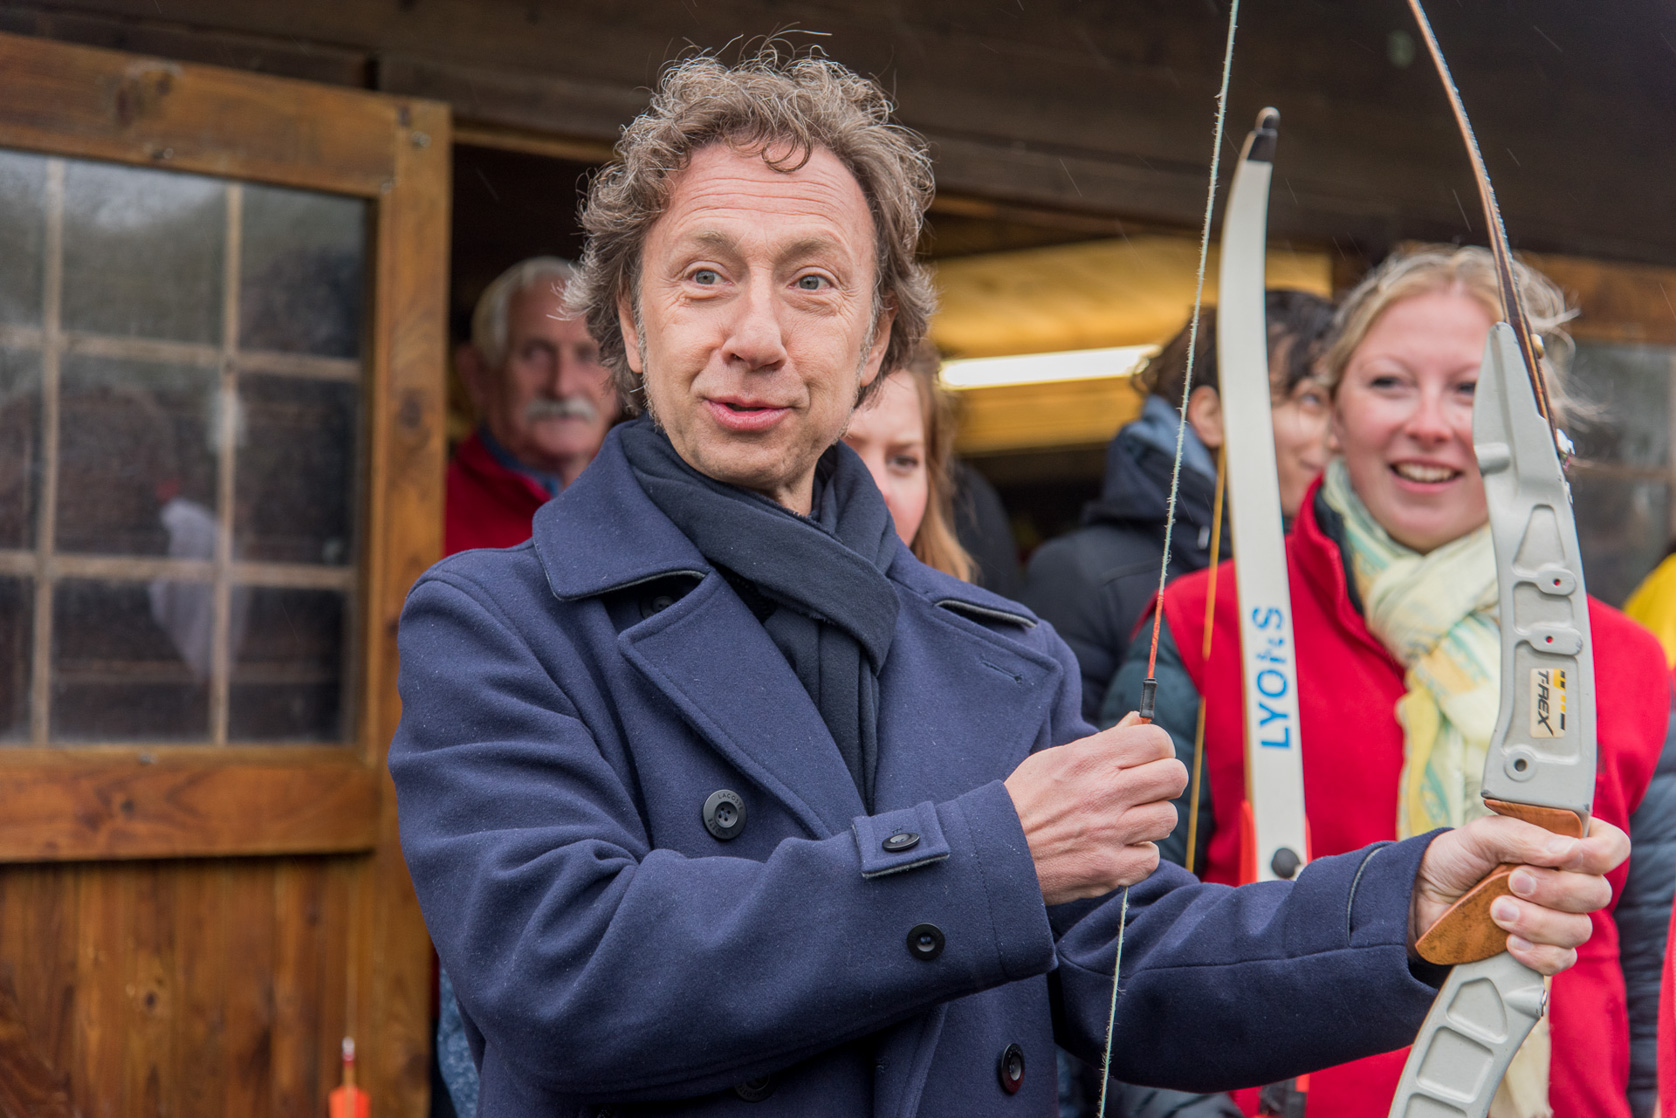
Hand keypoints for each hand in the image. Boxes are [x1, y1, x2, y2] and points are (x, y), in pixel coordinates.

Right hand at [1005, 712, 1187, 905]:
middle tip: (1146, 790)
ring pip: (1167, 818)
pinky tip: (1114, 849)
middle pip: (1175, 776)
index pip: (1157, 741)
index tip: (1149, 759)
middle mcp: (1103, 793)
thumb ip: (1105, 742)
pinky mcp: (1110, 869)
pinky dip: (1138, 855)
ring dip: (1151, 820)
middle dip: (1165, 781)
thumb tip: (1139, 721)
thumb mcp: (1056, 759)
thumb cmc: (1025, 801)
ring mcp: (1109, 833)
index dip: (1159, 749)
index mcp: (1088, 759)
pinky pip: (1152, 857)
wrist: (994, 852)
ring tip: (1124, 822)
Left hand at [1411, 815, 1628, 974]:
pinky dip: (1535, 952)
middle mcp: (1565, 881)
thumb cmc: (1452, 860)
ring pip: (1580, 929)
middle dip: (1554, 890)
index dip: (1599, 853)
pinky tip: (1508, 942)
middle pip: (1597, 893)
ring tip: (1497, 911)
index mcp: (1559, 844)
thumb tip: (1567, 850)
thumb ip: (1521, 835)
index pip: (1610, 846)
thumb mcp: (1478, 836)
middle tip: (1512, 882)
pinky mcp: (1541, 949)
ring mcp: (1556, 917)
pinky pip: (1561, 960)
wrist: (1420, 900)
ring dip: (1537, 922)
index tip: (1568, 857)